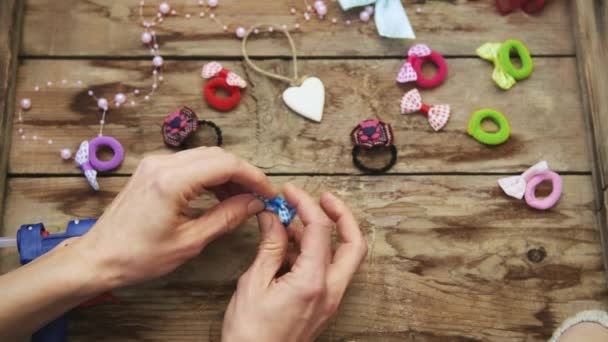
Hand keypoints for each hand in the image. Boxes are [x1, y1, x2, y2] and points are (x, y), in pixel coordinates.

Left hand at [77, 147, 276, 290]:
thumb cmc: (138, 256)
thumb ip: (227, 217)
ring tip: (242, 200)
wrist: (99, 257)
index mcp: (172, 181)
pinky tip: (220, 195)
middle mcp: (163, 164)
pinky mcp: (152, 169)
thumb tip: (254, 203)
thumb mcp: (190, 242)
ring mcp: (155, 164)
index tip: (269, 192)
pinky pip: (190, 163)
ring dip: (227, 174)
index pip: (226, 165)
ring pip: (205, 157)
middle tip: (259, 196)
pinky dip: (210, 176)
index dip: (254, 177)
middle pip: (218, 156)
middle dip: (243, 174)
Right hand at [222, 184, 367, 341]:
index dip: (305, 203)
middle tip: (322, 198)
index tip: (289, 192)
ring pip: (344, 257)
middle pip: (354, 244)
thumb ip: (269, 247)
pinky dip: (316, 252)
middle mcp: (329, 291)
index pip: (319, 229)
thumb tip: (273, 217)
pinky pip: (329, 271)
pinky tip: (290, 246)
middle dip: (342, 215)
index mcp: (312, 282)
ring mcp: (329, 300)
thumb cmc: (250, 335)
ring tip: (292, 223)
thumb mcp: (253, 284)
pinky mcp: (322, 306)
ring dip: (325, 234)